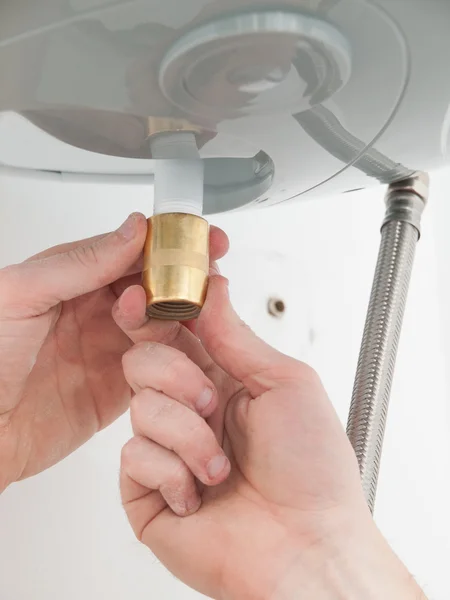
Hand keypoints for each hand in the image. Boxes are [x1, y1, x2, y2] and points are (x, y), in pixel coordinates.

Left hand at [0, 213, 228, 492]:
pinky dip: (178, 359)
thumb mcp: (21, 294)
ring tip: (194, 322)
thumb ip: (80, 262)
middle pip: (156, 286)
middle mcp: (95, 309)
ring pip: (165, 324)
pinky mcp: (120, 386)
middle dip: (187, 280)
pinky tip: (184, 355)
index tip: (203, 240)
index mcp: (72, 277)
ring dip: (183, 321)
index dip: (170, 243)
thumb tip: (133, 230)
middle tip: (210, 283)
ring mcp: (110, 346)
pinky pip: (160, 366)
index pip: (132, 250)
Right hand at [115, 272, 425, 599]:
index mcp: (224, 379)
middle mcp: (192, 409)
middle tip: (211, 402)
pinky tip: (200, 493)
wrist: (306, 549)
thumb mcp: (286, 383)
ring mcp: (168, 448)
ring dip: (188, 436)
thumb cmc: (313, 471)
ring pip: (140, 406)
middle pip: (144, 358)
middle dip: (177, 376)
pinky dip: (173, 474)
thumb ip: (237, 336)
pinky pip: (133, 456)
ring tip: (221, 466)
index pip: (178, 330)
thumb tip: (212, 288)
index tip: (151, 293)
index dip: (160, 310)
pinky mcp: (148, 488)